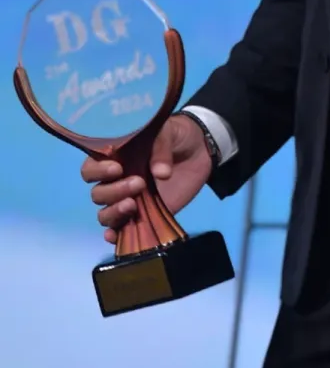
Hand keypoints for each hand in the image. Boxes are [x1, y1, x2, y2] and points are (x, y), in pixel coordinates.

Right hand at [81, 114, 213, 244]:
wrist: (199, 151)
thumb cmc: (176, 135)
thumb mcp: (169, 131)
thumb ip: (161, 148)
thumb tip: (161, 174)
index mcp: (115, 158)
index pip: (91, 168)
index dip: (98, 171)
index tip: (117, 169)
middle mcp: (116, 181)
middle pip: (98, 194)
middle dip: (114, 191)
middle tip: (139, 183)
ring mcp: (129, 200)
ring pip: (106, 214)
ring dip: (114, 212)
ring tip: (133, 205)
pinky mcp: (143, 216)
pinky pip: (121, 230)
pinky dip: (114, 235)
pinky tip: (115, 235)